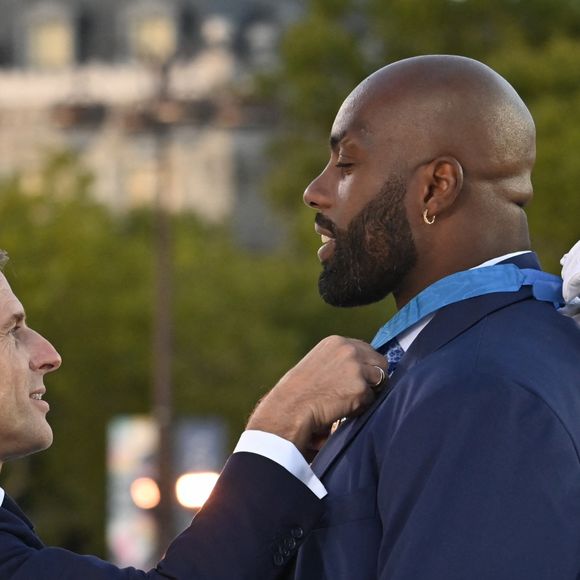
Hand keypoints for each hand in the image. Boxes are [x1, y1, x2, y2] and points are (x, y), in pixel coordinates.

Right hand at [246, 336, 387, 457]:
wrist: (291, 407)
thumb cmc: (299, 390)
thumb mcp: (318, 362)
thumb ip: (340, 359)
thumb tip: (362, 366)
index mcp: (336, 342)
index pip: (366, 349)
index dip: (366, 365)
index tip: (359, 377)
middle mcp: (349, 350)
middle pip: (379, 362)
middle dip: (374, 377)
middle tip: (358, 390)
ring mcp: (356, 368)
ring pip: (380, 380)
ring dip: (369, 391)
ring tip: (348, 399)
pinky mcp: (361, 388)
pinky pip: (372, 399)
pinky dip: (361, 406)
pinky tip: (343, 408)